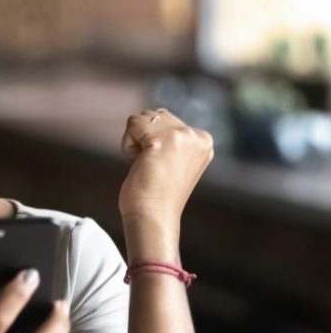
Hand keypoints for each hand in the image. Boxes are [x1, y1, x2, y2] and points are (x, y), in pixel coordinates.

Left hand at [118, 108, 213, 230]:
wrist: (153, 218)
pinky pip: (132, 124)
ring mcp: (182, 137)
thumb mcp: (173, 158)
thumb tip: (154, 114)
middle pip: (154, 116)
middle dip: (144, 138)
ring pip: (142, 118)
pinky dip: (127, 145)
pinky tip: (138, 164)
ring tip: (147, 165)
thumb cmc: (157, 193)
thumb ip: (172, 137)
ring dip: (135, 141)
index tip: (162, 167)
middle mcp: (197, 136)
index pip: (166, 120)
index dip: (154, 142)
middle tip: (152, 166)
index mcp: (203, 140)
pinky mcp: (161, 142)